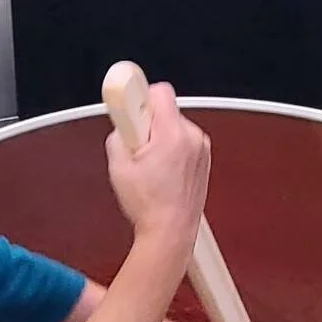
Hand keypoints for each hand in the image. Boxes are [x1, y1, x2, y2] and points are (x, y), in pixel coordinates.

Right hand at [106, 84, 210, 253]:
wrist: (171, 231)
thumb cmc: (150, 206)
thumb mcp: (118, 167)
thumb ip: (118, 134)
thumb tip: (121, 122)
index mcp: (172, 135)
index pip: (159, 91)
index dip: (139, 97)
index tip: (129, 104)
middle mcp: (192, 137)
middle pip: (165, 110)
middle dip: (147, 123)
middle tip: (137, 149)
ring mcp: (200, 148)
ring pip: (173, 126)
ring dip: (160, 138)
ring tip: (151, 166)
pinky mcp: (204, 158)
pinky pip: (183, 141)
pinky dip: (171, 150)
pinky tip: (162, 172)